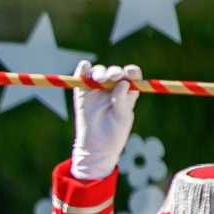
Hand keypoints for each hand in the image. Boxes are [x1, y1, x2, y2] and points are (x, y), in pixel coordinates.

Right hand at [69, 61, 140, 180]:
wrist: (96, 147)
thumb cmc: (114, 134)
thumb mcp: (123, 118)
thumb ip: (122, 101)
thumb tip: (123, 83)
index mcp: (127, 93)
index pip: (132, 76)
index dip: (132, 72)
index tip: (130, 72)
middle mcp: (112, 88)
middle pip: (114, 73)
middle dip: (114, 72)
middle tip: (114, 77)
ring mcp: (96, 90)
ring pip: (99, 73)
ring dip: (100, 73)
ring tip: (100, 79)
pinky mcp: (82, 93)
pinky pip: (81, 78)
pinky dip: (82, 70)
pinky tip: (84, 66)